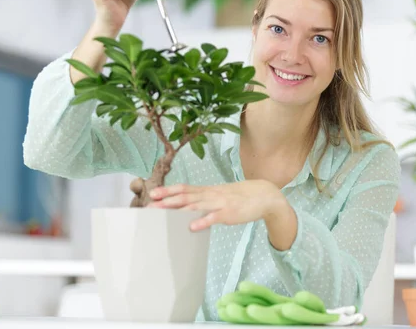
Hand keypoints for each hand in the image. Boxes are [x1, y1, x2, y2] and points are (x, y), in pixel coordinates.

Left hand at [147, 180, 288, 230]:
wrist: (265, 195)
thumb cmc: (241, 197)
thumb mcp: (221, 196)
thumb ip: (205, 200)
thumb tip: (189, 206)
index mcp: (208, 191)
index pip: (185, 188)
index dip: (168, 190)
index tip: (153, 194)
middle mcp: (211, 194)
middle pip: (186, 195)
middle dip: (166, 200)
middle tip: (149, 205)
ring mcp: (220, 203)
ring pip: (196, 204)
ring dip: (178, 208)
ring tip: (162, 212)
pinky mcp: (229, 213)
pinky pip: (214, 217)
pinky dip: (203, 221)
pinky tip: (192, 227)